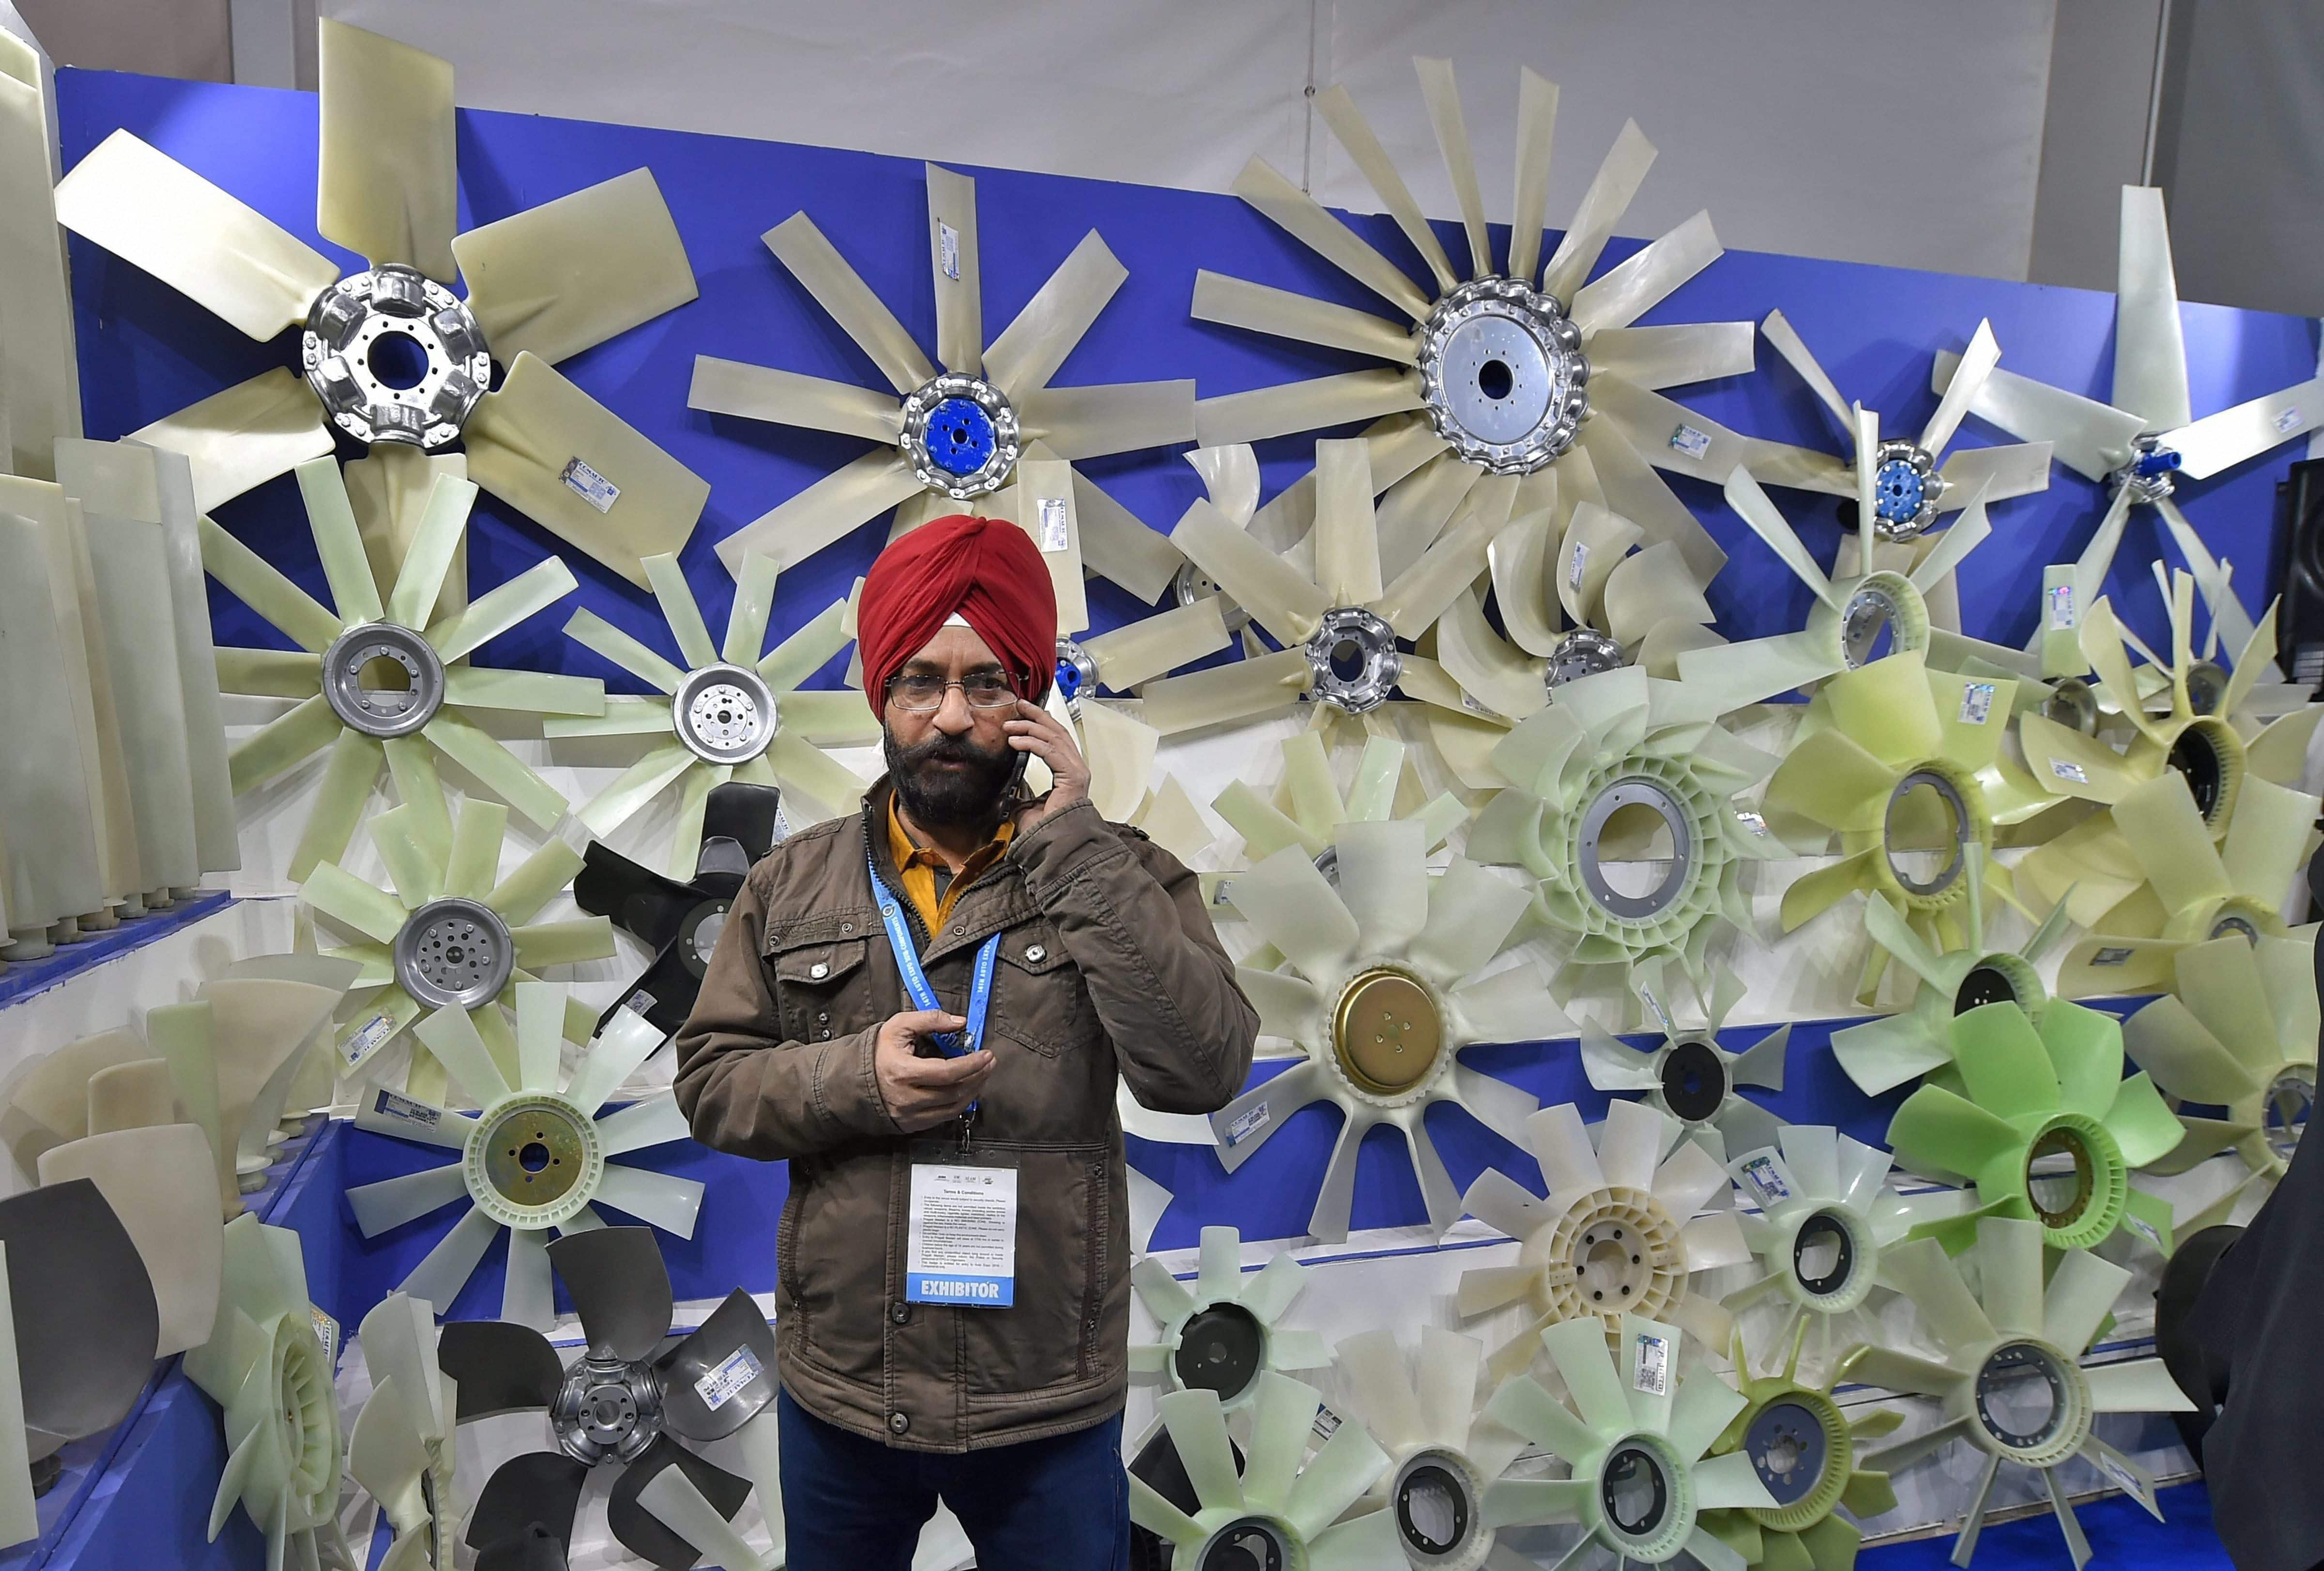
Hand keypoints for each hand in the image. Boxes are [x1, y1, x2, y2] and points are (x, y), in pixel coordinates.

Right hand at [873, 1008, 994, 1132]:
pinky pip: (943, 1118)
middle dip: (978, 1076)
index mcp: (903, 1072)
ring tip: (982, 1075)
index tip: (986, 1055)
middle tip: (989, 1063)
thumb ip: (929, 1019)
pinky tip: (966, 1090)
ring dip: (973, 1091)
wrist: (854, 1079)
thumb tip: (959, 1022)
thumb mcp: (898, 1026)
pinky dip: (959, 1104)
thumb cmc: (878, 1051)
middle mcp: (907, 1097)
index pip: (947, 1073)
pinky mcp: (911, 1124)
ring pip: (952, 1108)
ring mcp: (909, 1114)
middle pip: (954, 1092)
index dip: (971, 1065)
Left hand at [1005, 698, 1089, 827]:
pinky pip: (1050, 751)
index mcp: (1068, 771)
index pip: (1055, 739)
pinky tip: (1015, 740)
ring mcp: (1076, 771)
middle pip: (1057, 732)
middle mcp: (1076, 767)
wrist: (1054, 844)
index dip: (1040, 723)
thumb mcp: (1026, 802)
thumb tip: (1008, 779)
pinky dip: (1031, 743)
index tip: (1022, 714)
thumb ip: (1021, 788)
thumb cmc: (1046, 829)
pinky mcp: (1072, 776)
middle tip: (1019, 706)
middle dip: (1037, 716)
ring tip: (1010, 724)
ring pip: (1054, 738)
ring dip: (1030, 727)